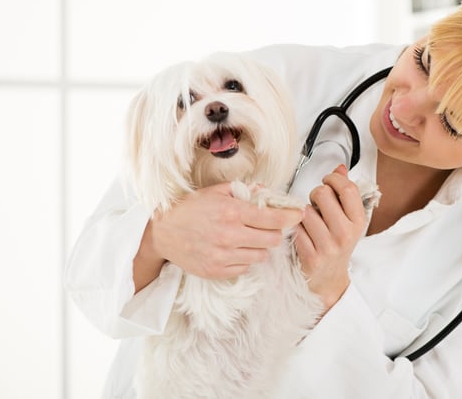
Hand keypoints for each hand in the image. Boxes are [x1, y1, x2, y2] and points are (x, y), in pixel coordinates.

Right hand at [133, 182, 303, 291]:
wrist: (162, 232)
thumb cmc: (190, 208)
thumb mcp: (217, 191)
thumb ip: (246, 191)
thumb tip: (269, 193)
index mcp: (232, 212)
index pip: (274, 219)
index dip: (291, 217)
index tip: (299, 215)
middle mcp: (230, 235)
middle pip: (273, 240)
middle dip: (275, 232)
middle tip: (268, 226)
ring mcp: (223, 256)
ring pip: (261, 255)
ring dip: (260, 246)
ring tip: (248, 237)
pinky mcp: (217, 271)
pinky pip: (245, 267)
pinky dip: (245, 258)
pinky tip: (235, 248)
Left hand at [295, 165, 370, 311]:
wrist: (329, 279)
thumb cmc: (338, 245)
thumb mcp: (348, 219)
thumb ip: (344, 192)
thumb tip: (340, 168)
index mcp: (358, 221)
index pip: (347, 188)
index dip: (333, 178)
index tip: (328, 181)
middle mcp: (345, 233)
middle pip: (322, 194)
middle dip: (315, 193)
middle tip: (317, 202)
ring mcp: (328, 246)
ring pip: (305, 211)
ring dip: (303, 212)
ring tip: (310, 221)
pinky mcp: (310, 256)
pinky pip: (295, 229)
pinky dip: (295, 228)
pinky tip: (302, 234)